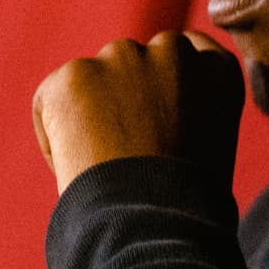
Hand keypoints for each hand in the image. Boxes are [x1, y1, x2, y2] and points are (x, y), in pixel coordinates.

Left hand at [32, 29, 243, 194]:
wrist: (151, 219)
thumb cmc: (183, 207)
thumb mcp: (210, 152)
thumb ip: (190, 117)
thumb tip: (155, 122)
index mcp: (217, 70)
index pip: (188, 50)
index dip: (162, 84)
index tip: (153, 119)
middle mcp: (174, 52)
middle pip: (134, 61)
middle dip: (123, 95)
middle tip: (119, 148)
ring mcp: (123, 57)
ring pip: (93, 77)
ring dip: (89, 110)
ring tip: (96, 165)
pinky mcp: (75, 74)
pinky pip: (51, 99)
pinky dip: (53, 132)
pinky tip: (71, 169)